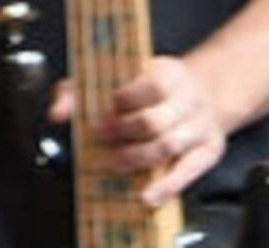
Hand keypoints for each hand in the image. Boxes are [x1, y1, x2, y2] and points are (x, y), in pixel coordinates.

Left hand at [51, 53, 234, 205]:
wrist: (206, 94)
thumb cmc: (152, 88)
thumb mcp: (122, 75)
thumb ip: (82, 89)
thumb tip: (58, 113)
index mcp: (170, 73)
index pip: (152, 85)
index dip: (124, 100)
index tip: (102, 112)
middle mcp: (190, 98)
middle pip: (155, 121)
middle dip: (124, 132)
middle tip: (102, 137)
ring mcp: (202, 125)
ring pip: (169, 146)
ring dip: (138, 158)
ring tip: (116, 162)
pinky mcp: (210, 150)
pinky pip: (189, 172)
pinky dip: (167, 186)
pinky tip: (148, 195)